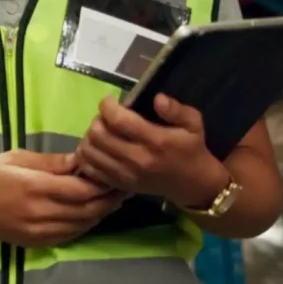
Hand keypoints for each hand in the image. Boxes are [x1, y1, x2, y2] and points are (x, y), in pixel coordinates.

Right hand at [0, 149, 123, 247]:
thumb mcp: (16, 158)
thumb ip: (51, 162)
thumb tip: (80, 161)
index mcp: (36, 187)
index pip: (82, 190)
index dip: (103, 184)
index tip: (114, 173)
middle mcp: (41, 213)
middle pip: (88, 210)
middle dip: (109, 199)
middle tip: (122, 187)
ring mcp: (39, 231)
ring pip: (83, 225)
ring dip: (100, 213)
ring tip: (111, 199)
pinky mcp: (37, 242)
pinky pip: (71, 235)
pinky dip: (85, 224)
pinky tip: (90, 214)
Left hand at [73, 95, 231, 207]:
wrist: (192, 184)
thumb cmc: (191, 149)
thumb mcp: (194, 124)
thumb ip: (176, 109)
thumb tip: (157, 98)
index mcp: (156, 142)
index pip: (119, 121)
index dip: (107, 106)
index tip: (110, 100)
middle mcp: (138, 159)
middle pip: (99, 135)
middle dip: (98, 120)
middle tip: (107, 116)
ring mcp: (126, 175)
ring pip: (90, 152)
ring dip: (90, 136)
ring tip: (102, 130)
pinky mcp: (119, 185)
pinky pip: (90, 169)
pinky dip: (88, 155)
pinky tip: (99, 148)